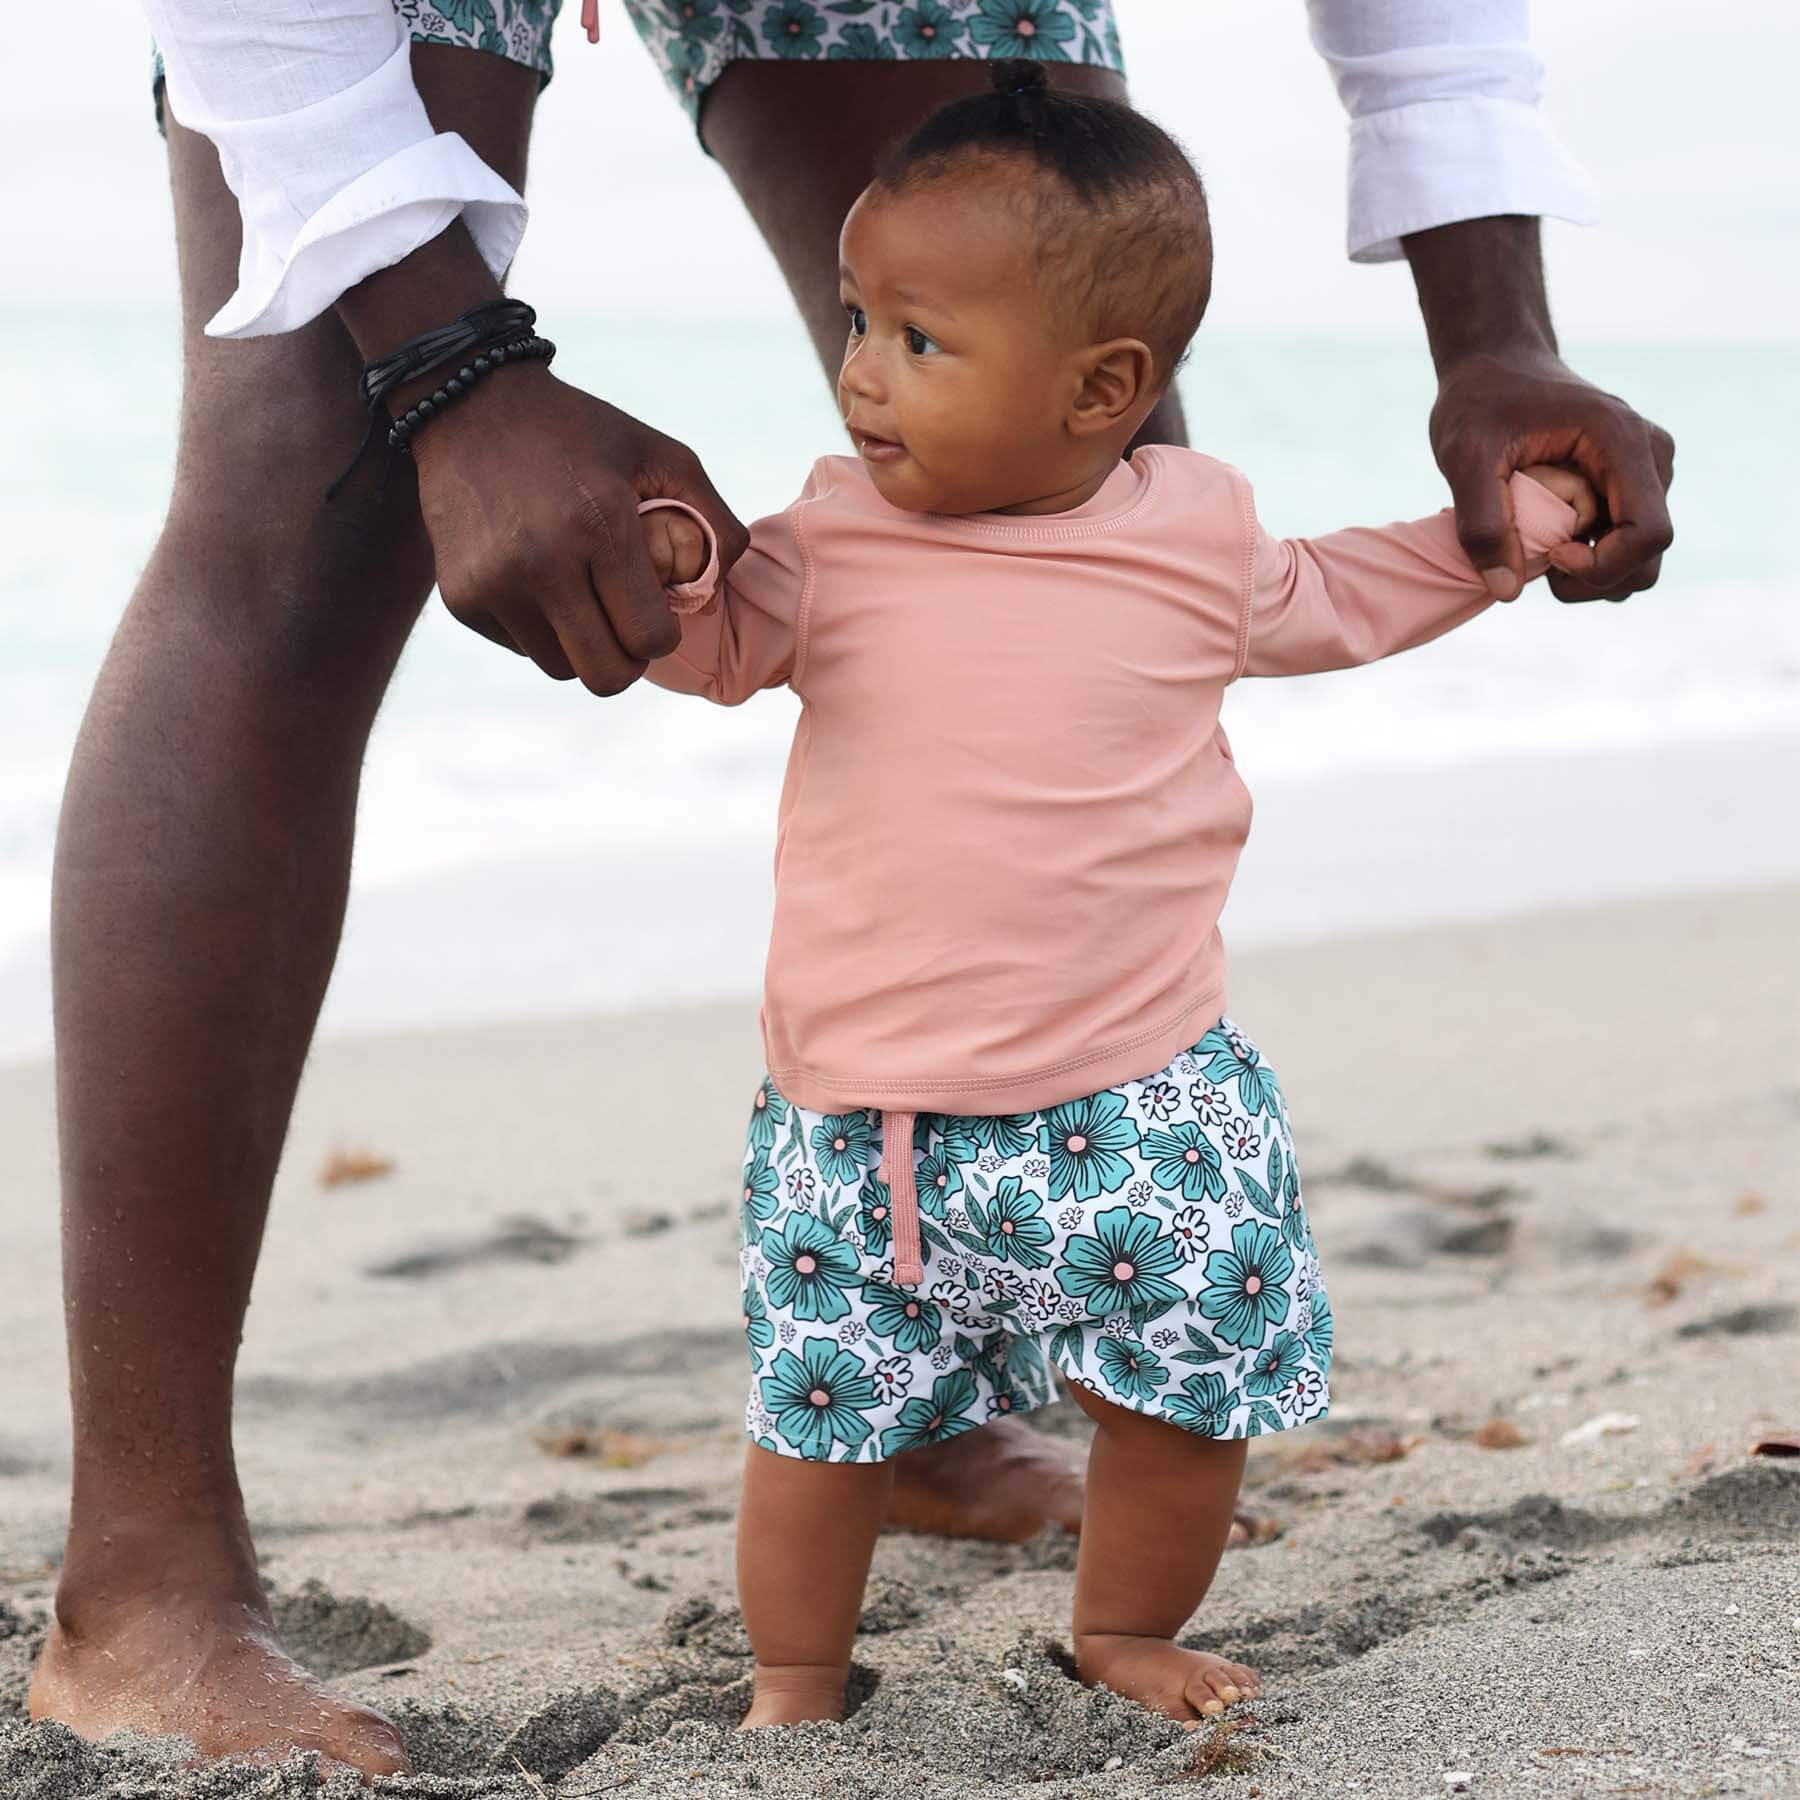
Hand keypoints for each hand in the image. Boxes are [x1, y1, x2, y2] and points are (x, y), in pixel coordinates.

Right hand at [411, 363, 747, 691]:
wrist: (469, 406)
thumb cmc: (582, 434)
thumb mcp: (662, 453)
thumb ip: (713, 522)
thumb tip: (720, 588)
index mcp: (599, 525)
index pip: (649, 639)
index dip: (662, 635)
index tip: (656, 610)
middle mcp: (541, 562)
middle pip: (606, 676)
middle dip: (627, 658)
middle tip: (626, 623)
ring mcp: (494, 585)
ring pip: (562, 668)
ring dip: (582, 644)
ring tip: (582, 592)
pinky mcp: (461, 599)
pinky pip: (522, 648)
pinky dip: (539, 628)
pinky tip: (538, 579)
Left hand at [1430, 347, 1674, 603]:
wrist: (1497, 365)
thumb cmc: (1480, 401)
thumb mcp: (1464, 457)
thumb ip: (1481, 523)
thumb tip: (1507, 591)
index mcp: (1622, 442)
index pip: (1650, 533)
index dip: (1602, 566)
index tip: (1551, 556)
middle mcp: (1650, 457)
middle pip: (1648, 556)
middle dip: (1593, 580)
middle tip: (1537, 563)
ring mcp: (1645, 473)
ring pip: (1639, 559)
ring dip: (1590, 576)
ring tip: (1537, 551)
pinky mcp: (1630, 485)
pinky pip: (1624, 544)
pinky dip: (1588, 561)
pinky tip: (1546, 541)